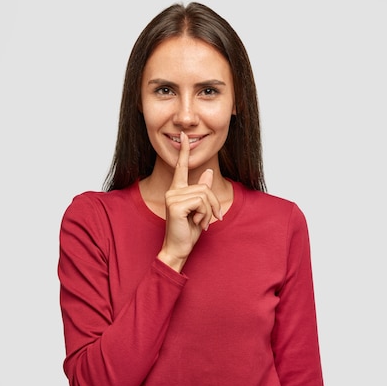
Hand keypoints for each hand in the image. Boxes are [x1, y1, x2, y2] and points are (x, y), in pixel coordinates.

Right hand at [157, 132, 222, 271]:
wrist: (178, 249)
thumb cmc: (188, 231)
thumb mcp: (201, 210)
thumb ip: (203, 192)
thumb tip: (208, 172)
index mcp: (177, 190)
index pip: (181, 167)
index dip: (184, 151)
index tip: (184, 136)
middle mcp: (172, 191)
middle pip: (205, 187)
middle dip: (213, 204)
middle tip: (213, 219)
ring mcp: (172, 197)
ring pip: (204, 195)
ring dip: (209, 212)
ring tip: (202, 222)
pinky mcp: (175, 205)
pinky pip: (201, 202)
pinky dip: (205, 214)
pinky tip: (198, 223)